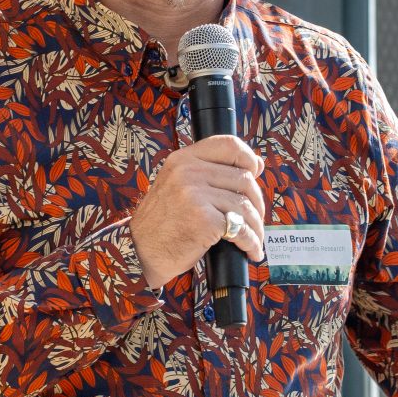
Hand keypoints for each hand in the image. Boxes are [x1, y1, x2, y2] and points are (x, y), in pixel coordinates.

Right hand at [132, 135, 267, 287]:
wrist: (140, 252)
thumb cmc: (163, 222)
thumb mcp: (178, 186)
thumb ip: (211, 172)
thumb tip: (257, 163)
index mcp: (183, 159)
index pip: (229, 144)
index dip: (248, 158)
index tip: (255, 173)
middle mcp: (188, 172)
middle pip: (243, 179)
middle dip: (256, 203)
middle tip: (255, 219)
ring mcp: (195, 195)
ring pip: (245, 206)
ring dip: (256, 227)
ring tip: (255, 239)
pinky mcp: (203, 220)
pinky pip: (240, 229)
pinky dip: (251, 242)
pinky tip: (251, 250)